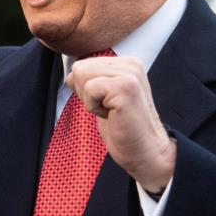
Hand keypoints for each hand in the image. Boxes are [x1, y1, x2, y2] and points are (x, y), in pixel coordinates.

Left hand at [67, 56, 175, 192]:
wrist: (145, 152)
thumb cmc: (124, 129)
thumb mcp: (104, 100)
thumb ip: (90, 82)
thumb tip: (69, 76)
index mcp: (127, 63)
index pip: (84, 63)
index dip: (86, 89)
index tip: (108, 104)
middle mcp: (131, 64)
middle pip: (80, 67)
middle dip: (86, 93)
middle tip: (110, 110)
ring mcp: (130, 74)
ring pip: (82, 75)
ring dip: (90, 100)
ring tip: (112, 112)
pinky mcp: (125, 87)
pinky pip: (89, 89)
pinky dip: (93, 107)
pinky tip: (112, 115)